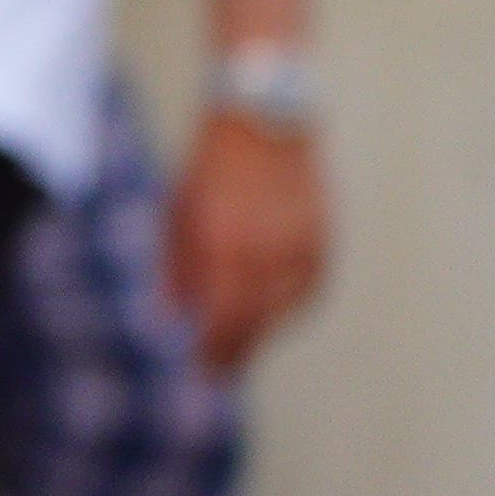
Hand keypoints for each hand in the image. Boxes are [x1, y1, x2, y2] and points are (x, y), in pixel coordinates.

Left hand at [164, 109, 327, 370]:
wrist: (264, 121)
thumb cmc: (210, 169)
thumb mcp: (178, 216)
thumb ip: (176, 269)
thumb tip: (172, 318)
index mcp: (224, 248)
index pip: (223, 320)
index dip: (214, 352)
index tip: (205, 373)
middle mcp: (265, 252)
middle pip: (255, 323)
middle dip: (237, 352)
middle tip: (221, 374)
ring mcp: (298, 245)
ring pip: (286, 310)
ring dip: (265, 331)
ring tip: (243, 342)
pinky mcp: (322, 237)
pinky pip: (309, 289)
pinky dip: (291, 307)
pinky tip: (274, 313)